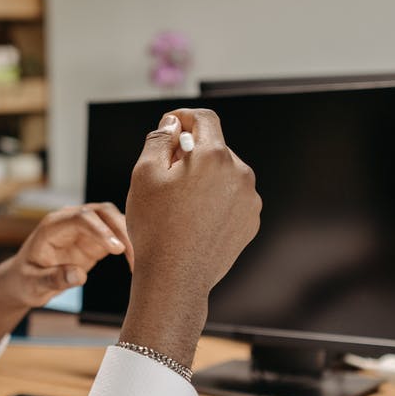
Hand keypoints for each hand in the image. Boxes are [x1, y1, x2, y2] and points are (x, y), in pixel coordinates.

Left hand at [8, 202, 132, 307]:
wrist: (28, 280)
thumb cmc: (27, 280)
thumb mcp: (33, 284)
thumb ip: (53, 279)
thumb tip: (79, 276)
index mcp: (53, 226)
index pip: (81, 217)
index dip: (101, 230)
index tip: (117, 249)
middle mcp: (70, 220)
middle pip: (102, 212)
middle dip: (120, 230)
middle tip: (133, 256)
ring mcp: (85, 228)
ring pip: (114, 220)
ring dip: (128, 236)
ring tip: (138, 261)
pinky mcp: (96, 238)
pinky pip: (117, 235)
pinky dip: (129, 245)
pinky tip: (135, 262)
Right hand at [119, 110, 260, 364]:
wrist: (175, 279)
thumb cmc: (155, 226)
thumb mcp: (144, 175)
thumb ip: (159, 139)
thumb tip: (173, 124)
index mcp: (214, 156)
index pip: (204, 119)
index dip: (185, 117)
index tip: (172, 124)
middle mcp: (240, 173)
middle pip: (215, 148)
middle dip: (192, 153)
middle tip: (166, 172)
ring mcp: (249, 199)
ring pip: (224, 175)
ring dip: (205, 177)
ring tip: (180, 202)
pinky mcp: (250, 221)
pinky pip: (232, 199)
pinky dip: (215, 201)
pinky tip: (194, 220)